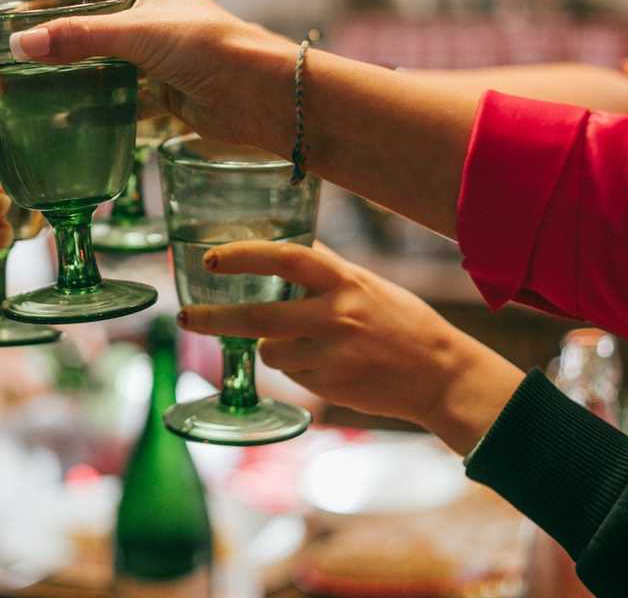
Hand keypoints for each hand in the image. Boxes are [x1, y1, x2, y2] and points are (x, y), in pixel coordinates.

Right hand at [14, 0, 299, 157]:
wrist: (256, 93)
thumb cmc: (207, 46)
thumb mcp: (136, 34)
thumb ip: (79, 38)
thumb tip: (21, 44)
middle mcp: (158, 14)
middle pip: (104, 9)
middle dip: (68, 17)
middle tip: (29, 26)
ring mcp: (163, 54)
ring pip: (112, 54)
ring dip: (81, 62)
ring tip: (41, 70)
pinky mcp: (168, 89)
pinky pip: (125, 94)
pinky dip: (101, 104)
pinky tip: (73, 115)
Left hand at [178, 241, 523, 454]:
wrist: (441, 375)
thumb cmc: (402, 322)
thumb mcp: (366, 282)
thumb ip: (325, 267)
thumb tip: (285, 242)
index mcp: (344, 280)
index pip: (285, 257)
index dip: (243, 256)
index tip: (211, 259)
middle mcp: (336, 315)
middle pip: (258, 317)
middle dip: (215, 318)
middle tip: (186, 316)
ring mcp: (332, 354)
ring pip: (271, 352)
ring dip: (274, 348)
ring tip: (309, 345)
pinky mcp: (330, 386)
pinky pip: (293, 376)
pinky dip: (298, 369)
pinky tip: (329, 364)